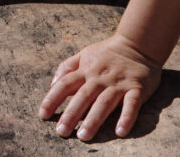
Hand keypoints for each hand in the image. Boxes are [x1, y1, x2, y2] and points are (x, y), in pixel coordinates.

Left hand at [38, 32, 161, 140]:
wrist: (137, 44)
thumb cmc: (107, 53)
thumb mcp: (84, 54)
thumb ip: (67, 67)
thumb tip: (52, 84)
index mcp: (85, 70)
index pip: (65, 84)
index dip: (52, 99)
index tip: (42, 115)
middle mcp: (100, 77)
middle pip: (83, 96)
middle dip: (71, 114)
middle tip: (61, 132)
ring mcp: (118, 84)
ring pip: (104, 103)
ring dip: (94, 119)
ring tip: (84, 136)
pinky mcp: (136, 89)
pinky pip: (131, 105)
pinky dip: (126, 117)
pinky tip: (120, 131)